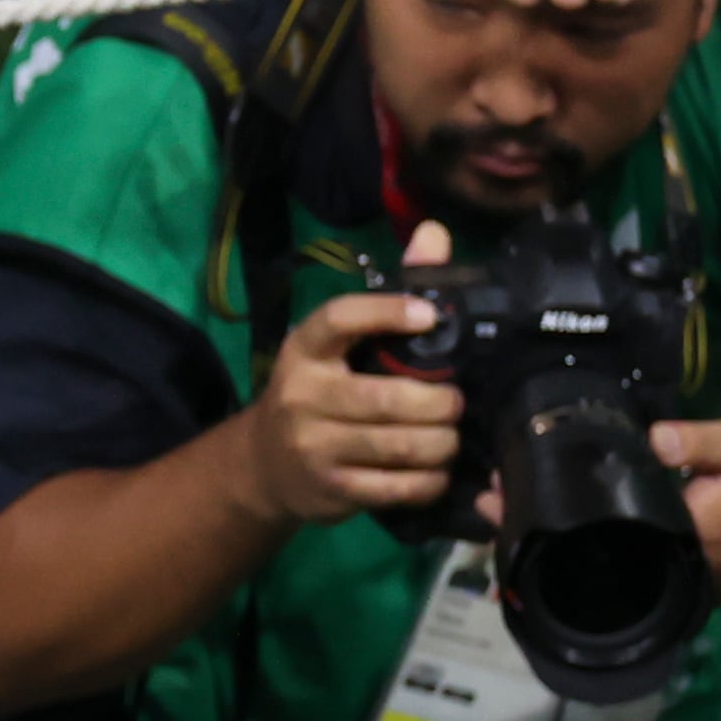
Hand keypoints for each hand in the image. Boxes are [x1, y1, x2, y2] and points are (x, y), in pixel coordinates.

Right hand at [237, 221, 467, 529]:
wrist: (264, 464)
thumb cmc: (318, 392)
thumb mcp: (341, 345)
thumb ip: (392, 291)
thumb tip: (434, 232)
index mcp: (305, 349)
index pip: (338, 318)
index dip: (385, 313)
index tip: (429, 316)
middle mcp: (303, 394)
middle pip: (390, 398)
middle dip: (441, 403)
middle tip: (456, 402)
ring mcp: (314, 445)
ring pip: (402, 444)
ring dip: (442, 443)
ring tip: (450, 436)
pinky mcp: (331, 488)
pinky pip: (398, 487)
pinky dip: (429, 479)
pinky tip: (435, 470)